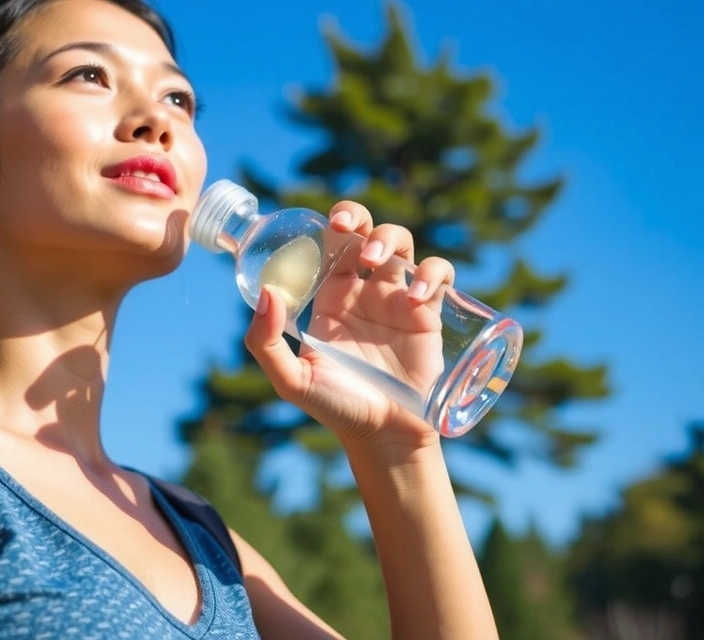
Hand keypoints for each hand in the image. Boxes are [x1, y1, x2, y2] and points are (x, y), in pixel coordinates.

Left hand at [244, 200, 454, 450]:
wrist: (384, 436)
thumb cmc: (338, 408)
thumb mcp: (292, 379)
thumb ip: (265, 342)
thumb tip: (266, 294)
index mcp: (331, 298)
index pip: (329, 245)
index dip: (327, 226)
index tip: (323, 226)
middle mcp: (364, 292)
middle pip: (365, 231)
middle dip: (357, 217)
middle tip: (346, 227)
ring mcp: (399, 299)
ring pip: (401, 243)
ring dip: (389, 237)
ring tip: (373, 260)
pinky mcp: (429, 314)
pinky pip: (438, 274)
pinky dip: (431, 274)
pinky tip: (415, 298)